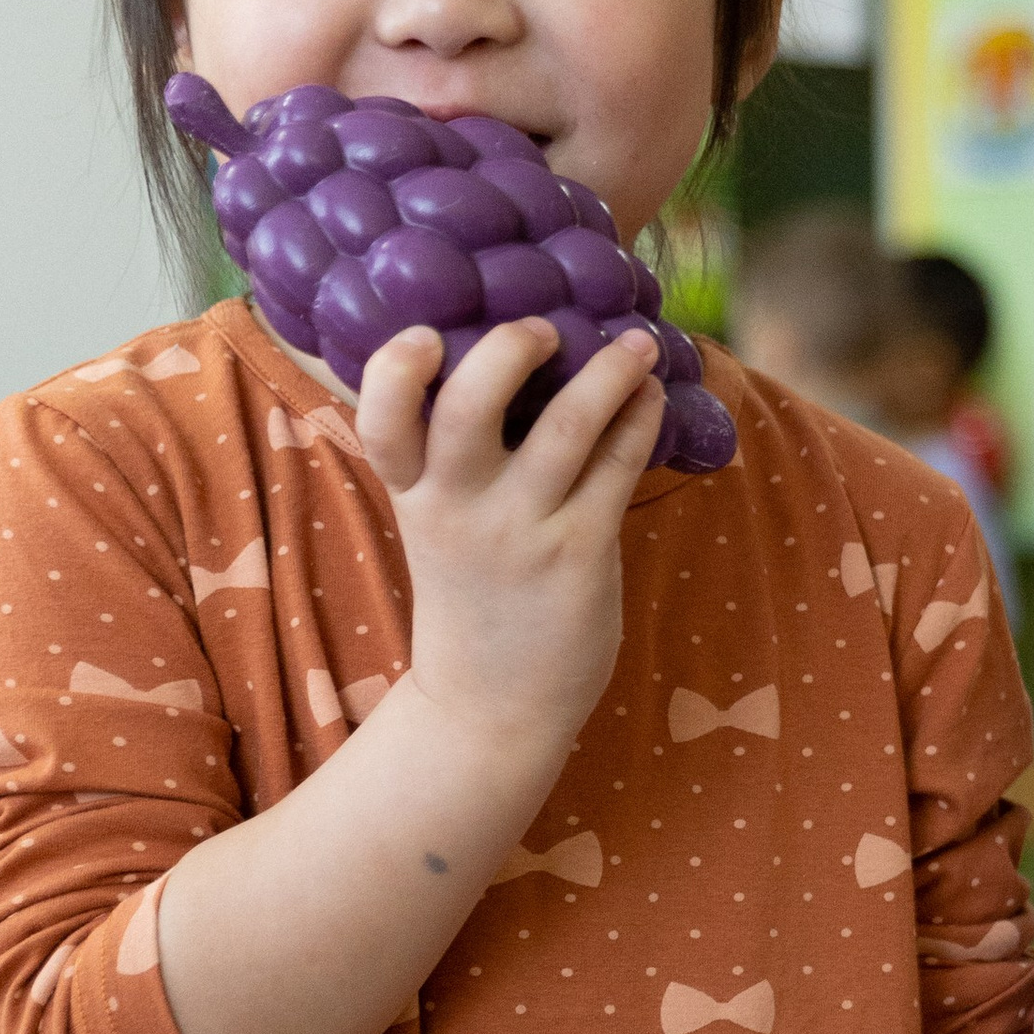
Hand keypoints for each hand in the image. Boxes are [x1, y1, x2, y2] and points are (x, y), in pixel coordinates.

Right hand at [358, 318, 662, 760]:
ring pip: (565, 428)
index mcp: (414, 495)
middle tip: (543, 327)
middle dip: (510, 349)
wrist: (494, 706)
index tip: (427, 334)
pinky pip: (616, 467)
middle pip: (468, 408)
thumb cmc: (473, 597)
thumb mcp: (435, 524)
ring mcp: (522, 532)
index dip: (395, 370)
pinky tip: (652, 395)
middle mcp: (460, 508)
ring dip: (607, 372)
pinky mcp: (581, 553)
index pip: (381, 422)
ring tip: (637, 343)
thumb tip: (504, 356)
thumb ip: (448, 456)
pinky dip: (639, 420)